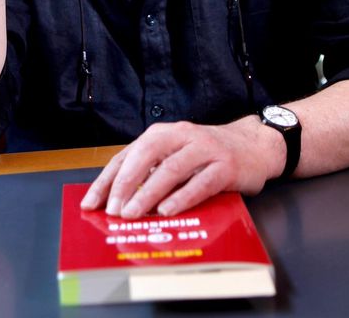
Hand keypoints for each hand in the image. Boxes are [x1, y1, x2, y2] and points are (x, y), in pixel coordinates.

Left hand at [80, 118, 282, 217]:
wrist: (256, 145)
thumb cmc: (210, 154)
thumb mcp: (177, 154)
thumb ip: (152, 171)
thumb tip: (117, 199)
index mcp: (163, 133)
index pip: (128, 155)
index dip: (107, 180)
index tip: (92, 203)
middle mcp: (182, 136)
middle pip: (146, 156)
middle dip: (125, 183)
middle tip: (112, 209)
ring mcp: (205, 149)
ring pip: (171, 169)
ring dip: (148, 192)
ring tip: (133, 213)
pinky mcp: (226, 166)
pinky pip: (200, 182)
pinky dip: (182, 197)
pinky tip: (167, 211)